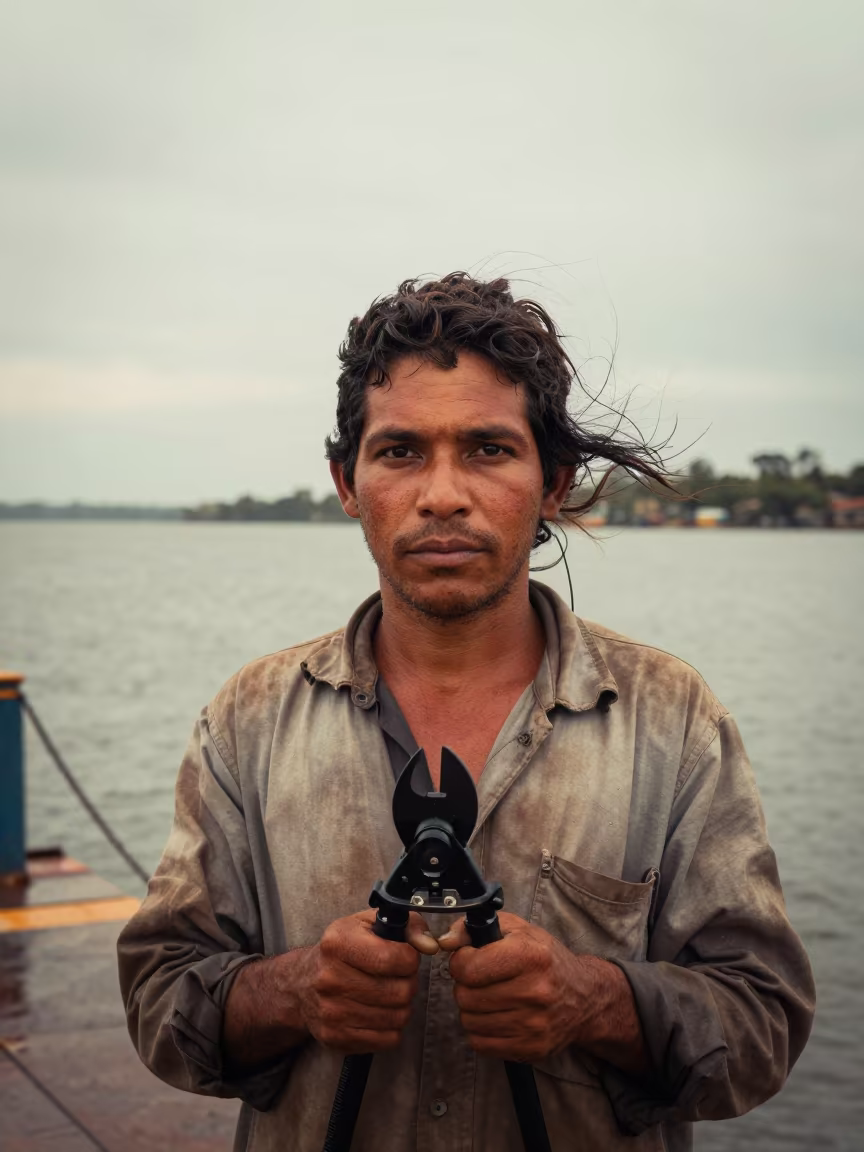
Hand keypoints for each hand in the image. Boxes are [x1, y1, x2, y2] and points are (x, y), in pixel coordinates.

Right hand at [298, 909, 438, 1053]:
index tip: (404, 956)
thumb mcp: (369, 924)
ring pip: (397, 1017)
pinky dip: (391, 1027)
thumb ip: (407, 926)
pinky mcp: (335, 1037)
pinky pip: (387, 1039)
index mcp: (338, 943)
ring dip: (401, 1006)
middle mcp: (330, 978)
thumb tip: (430, 945)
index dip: (410, 959)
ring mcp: (331, 1012)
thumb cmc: (343, 949)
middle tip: (397, 977)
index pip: (394, 959)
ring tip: (388, 993)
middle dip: (408, 983)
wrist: (302, 983)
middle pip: (400, 992)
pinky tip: (379, 1012)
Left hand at [438, 912, 639, 1066]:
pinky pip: (480, 1044)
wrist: (585, 998)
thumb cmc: (545, 959)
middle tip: (481, 980)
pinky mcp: (530, 1049)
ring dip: (472, 1009)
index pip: (468, 967)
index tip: (470, 959)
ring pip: (469, 1021)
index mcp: (530, 955)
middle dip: (466, 986)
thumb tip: (444, 941)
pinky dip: (481, 1031)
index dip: (461, 961)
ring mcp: (534, 1025)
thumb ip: (475, 928)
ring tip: (490, 998)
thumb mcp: (517, 930)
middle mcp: (535, 991)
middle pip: (465, 996)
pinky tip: (496, 1017)